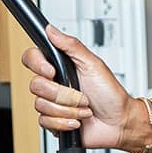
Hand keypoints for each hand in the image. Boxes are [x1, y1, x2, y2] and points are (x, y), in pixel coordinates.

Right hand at [21, 25, 135, 149]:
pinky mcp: (53, 121)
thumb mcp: (94, 65)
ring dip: (69, 110)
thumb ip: (72, 46)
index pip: (32, 58)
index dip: (37, 64)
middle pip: (35, 85)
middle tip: (82, 95)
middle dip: (63, 94)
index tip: (53, 71)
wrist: (119, 121)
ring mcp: (53, 104)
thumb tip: (51, 30)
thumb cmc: (111, 93)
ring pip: (41, 105)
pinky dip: (65, 122)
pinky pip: (45, 122)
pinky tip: (78, 120)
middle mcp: (54, 84)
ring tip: (84, 108)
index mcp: (62, 67)